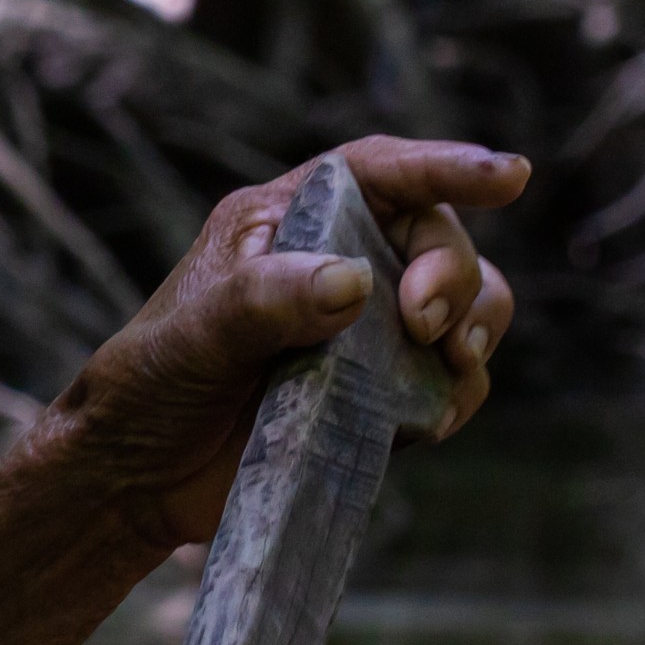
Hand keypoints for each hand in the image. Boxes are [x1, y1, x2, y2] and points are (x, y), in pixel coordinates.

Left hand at [50, 137, 524, 553]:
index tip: (508, 176)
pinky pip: (450, 378)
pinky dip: (457, 391)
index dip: (449, 167)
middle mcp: (333, 262)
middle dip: (454, 273)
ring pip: (464, 305)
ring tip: (451, 362)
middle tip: (428, 323)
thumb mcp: (193, 336)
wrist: (136, 477)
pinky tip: (429, 421)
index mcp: (283, 221)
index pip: (381, 171)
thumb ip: (264, 301)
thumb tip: (354, 282)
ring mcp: (362, 329)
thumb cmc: (147, 387)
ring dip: (476, 327)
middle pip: (438, 239)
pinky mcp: (378, 391)